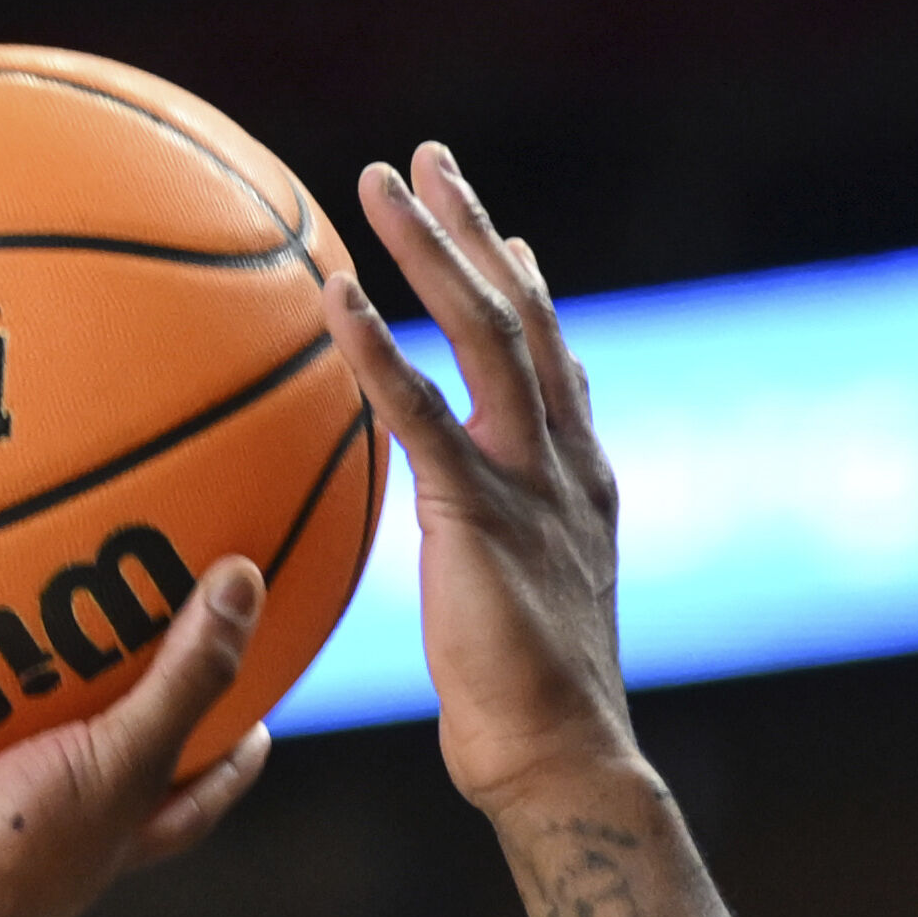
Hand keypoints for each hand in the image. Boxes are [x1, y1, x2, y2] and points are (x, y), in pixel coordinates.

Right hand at [0, 554, 281, 916]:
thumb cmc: (14, 847)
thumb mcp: (121, 761)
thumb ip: (183, 680)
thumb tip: (248, 580)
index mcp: (107, 836)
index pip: (190, 801)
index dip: (229, 764)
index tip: (260, 717)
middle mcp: (45, 823)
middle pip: (101, 760)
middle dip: (120, 704)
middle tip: (147, 629)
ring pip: (5, 730)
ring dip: (15, 673)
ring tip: (37, 592)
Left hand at [309, 139, 643, 817]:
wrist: (556, 757)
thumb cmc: (523, 708)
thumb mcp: (514, 604)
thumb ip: (493, 549)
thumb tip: (454, 538)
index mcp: (578, 476)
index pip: (552, 357)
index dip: (524, 287)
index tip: (499, 232)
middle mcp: (565, 459)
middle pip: (522, 310)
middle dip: (474, 228)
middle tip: (428, 159)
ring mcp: (530, 480)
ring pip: (487, 331)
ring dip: (433, 247)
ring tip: (380, 183)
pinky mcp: (480, 516)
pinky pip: (422, 414)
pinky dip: (381, 350)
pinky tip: (339, 297)